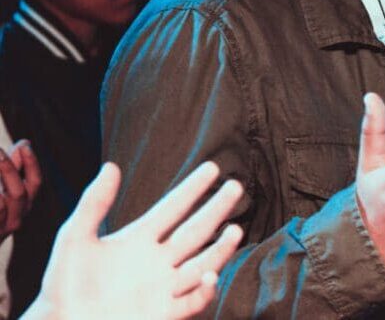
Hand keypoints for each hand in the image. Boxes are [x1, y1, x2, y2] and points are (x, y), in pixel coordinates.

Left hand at [0, 139, 41, 237]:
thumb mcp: (2, 188)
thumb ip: (12, 168)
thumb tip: (25, 144)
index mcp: (23, 206)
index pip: (35, 183)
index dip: (31, 164)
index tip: (23, 145)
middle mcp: (16, 220)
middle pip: (19, 193)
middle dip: (8, 169)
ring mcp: (1, 231)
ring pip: (3, 203)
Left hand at [22, 161, 243, 319]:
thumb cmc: (62, 285)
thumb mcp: (74, 239)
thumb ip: (94, 203)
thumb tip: (111, 166)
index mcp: (138, 239)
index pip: (173, 208)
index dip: (192, 188)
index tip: (212, 168)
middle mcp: (157, 260)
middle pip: (195, 231)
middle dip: (216, 209)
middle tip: (236, 187)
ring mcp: (163, 287)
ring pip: (202, 264)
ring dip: (220, 249)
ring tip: (235, 231)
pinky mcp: (164, 313)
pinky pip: (192, 302)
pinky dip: (204, 291)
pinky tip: (209, 277)